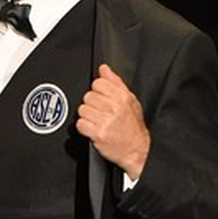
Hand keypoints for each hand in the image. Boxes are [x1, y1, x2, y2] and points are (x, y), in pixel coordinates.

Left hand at [76, 64, 150, 179]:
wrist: (137, 150)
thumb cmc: (133, 126)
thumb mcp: (130, 101)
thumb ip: (116, 83)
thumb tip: (104, 69)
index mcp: (122, 97)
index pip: (98, 83)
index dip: (97, 91)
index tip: (102, 99)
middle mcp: (114, 108)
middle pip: (88, 96)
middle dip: (92, 105)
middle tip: (100, 113)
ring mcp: (105, 121)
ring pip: (82, 110)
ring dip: (87, 116)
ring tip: (97, 121)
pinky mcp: (98, 134)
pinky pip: (80, 124)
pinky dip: (84, 128)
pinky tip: (93, 129)